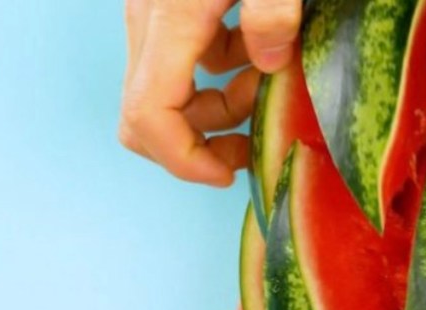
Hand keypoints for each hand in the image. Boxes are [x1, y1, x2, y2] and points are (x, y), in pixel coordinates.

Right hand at [119, 0, 301, 185]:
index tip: (228, 176)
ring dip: (224, 106)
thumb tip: (271, 65)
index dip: (183, 160)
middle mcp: (149, 22)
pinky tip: (266, 57)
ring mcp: (155, 17)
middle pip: (150, 116)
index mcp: (171, 18)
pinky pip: (186, 66)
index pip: (148, 115)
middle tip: (265, 128)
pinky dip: (226, 77)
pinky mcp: (171, 10)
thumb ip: (273, 12)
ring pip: (169, 94)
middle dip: (207, 141)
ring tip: (277, 82)